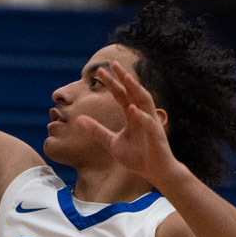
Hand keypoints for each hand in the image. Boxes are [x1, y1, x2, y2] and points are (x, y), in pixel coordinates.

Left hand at [74, 61, 183, 187]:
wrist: (156, 173)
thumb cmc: (137, 157)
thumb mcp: (112, 143)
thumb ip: (97, 131)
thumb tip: (78, 119)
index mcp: (132, 115)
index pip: (121, 95)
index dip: (112, 83)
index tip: (100, 71)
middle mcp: (143, 115)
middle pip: (133, 92)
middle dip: (124, 78)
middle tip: (113, 64)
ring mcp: (151, 124)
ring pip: (145, 102)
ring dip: (136, 90)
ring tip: (127, 78)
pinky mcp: (156, 136)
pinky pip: (149, 124)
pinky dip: (141, 116)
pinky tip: (132, 109)